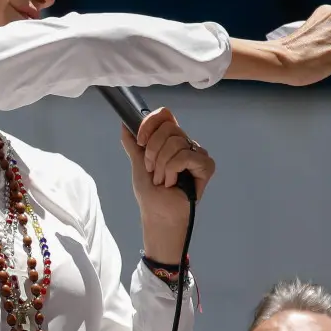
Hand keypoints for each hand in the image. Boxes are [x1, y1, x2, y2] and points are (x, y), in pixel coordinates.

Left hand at [122, 108, 215, 264]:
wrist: (157, 214)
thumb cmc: (151, 194)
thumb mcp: (138, 164)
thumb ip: (133, 144)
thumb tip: (124, 124)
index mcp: (171, 141)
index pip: (165, 117)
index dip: (151, 124)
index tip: (140, 141)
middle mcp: (185, 144)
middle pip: (169, 128)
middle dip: (153, 151)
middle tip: (151, 169)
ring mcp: (197, 154)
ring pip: (175, 143)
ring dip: (162, 165)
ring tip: (162, 180)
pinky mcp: (206, 166)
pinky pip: (185, 156)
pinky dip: (173, 170)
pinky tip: (173, 182)